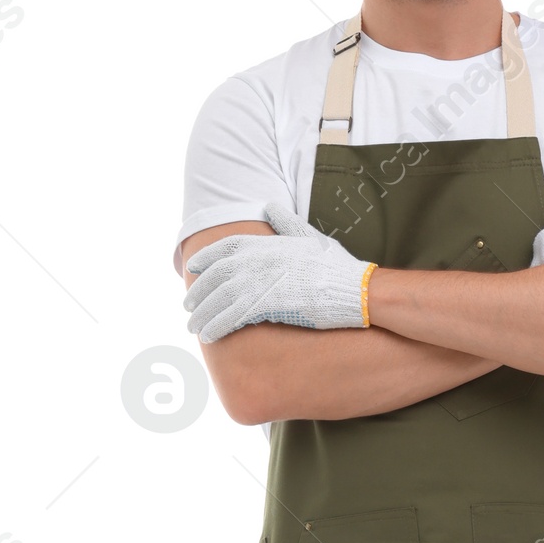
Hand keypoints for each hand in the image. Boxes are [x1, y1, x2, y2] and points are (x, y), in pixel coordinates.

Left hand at [184, 204, 372, 341]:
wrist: (354, 289)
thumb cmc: (336, 266)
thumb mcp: (310, 236)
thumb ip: (286, 222)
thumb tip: (270, 205)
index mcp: (266, 243)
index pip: (225, 248)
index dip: (206, 258)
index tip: (192, 267)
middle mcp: (257, 259)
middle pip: (215, 276)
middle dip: (198, 293)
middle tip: (188, 307)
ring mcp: (259, 281)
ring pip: (219, 299)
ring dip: (202, 315)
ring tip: (193, 327)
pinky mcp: (265, 304)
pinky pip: (232, 317)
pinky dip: (217, 326)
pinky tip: (208, 337)